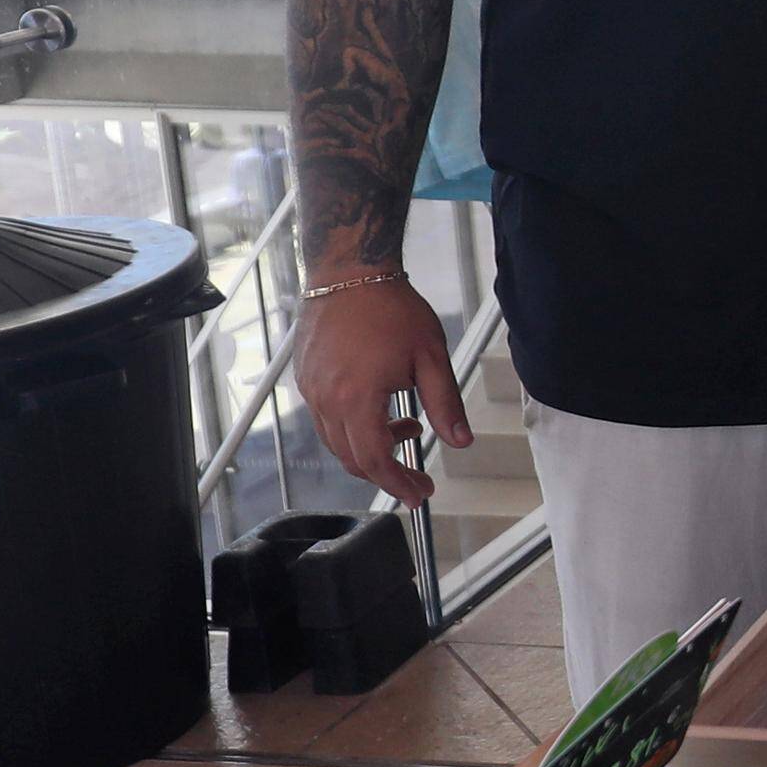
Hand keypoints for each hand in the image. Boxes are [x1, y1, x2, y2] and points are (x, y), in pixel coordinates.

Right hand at [297, 274, 471, 508]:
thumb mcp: (431, 357)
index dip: (398, 485)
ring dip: (371, 448)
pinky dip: (353, 428)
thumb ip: (445, 404)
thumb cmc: (391, 308)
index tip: (419, 495)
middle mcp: (326, 399)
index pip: (375, 461)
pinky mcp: (306, 377)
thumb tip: (461, 441)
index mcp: (357, 399)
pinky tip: (382, 410)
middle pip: (352, 459)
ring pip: (337, 442)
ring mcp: (311, 389)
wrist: (350, 271)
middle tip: (417, 478)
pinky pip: (326, 419)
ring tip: (409, 429)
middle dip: (387, 474)